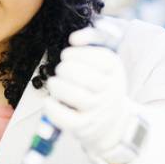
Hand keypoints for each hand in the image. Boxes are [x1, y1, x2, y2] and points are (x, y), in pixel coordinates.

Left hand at [44, 25, 137, 162]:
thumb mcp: (104, 58)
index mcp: (115, 69)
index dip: (77, 54)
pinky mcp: (85, 126)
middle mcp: (111, 90)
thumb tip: (75, 38)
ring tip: (54, 83)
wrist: (112, 120)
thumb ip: (93, 37)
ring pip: (78, 97)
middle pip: (86, 78)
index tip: (67, 55)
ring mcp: (98, 110)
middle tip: (61, 70)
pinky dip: (54, 110)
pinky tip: (49, 101)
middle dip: (66, 70)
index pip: (100, 58)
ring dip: (59, 87)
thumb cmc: (101, 82)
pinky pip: (69, 120)